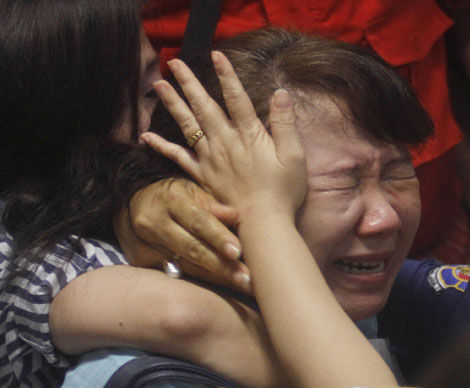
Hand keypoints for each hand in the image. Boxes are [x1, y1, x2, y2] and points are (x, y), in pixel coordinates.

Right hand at [113, 177, 252, 293]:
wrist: (133, 204)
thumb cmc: (175, 197)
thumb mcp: (192, 191)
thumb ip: (214, 205)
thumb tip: (235, 216)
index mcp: (171, 201)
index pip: (198, 221)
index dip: (218, 237)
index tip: (237, 252)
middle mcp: (154, 223)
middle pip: (191, 249)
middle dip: (221, 266)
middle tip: (246, 279)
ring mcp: (145, 245)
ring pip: (185, 267)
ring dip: (216, 279)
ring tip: (242, 286)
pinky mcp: (141, 262)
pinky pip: (175, 275)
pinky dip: (199, 284)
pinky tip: (222, 291)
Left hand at [140, 52, 305, 220]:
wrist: (263, 224)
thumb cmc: (284, 192)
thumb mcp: (294, 156)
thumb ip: (285, 123)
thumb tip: (280, 93)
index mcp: (249, 135)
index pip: (236, 98)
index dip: (227, 75)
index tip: (216, 53)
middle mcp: (225, 142)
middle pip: (204, 106)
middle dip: (188, 82)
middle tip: (173, 62)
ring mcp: (210, 159)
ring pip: (187, 125)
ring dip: (172, 103)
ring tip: (158, 85)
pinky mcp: (202, 176)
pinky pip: (178, 158)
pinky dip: (161, 147)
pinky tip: (146, 136)